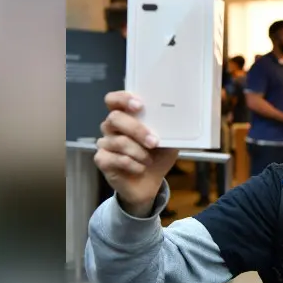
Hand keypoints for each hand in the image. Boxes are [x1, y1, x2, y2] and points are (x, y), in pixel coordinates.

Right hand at [94, 91, 178, 216]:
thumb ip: (169, 130)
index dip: (123, 99)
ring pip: (118, 141)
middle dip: (137, 130)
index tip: (139, 105)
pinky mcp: (102, 160)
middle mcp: (111, 127)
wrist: (150, 183)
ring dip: (139, 152)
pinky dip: (132, 165)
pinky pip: (115, 159)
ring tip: (149, 160)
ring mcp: (105, 143)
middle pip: (115, 118)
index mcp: (126, 117)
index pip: (114, 100)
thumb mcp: (169, 142)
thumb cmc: (157, 156)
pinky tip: (140, 168)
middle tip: (154, 142)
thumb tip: (179, 121)